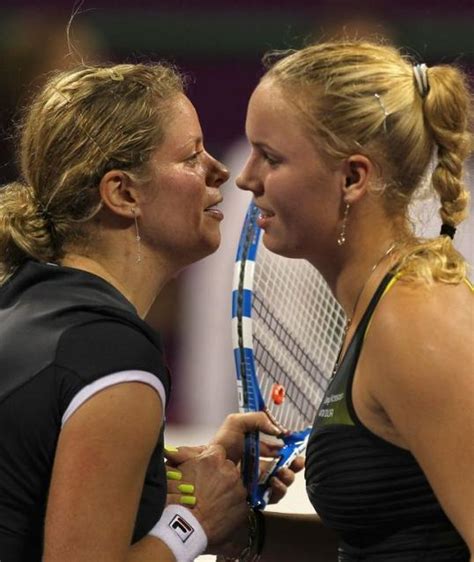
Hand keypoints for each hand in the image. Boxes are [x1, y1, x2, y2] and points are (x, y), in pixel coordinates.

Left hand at [165, 412, 304, 505]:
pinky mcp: (258, 497)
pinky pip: (276, 494)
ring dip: (289, 473)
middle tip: (298, 459)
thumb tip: (277, 429)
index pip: (272, 445)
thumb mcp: (235, 424)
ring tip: (284, 471)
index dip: (283, 443)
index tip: (290, 440)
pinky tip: (274, 482)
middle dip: (293, 460)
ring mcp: (257, 482)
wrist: (209, 483)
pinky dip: (280, 488)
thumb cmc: (219, 450)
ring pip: (283, 478)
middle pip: (282, 463)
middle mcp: (256, 465)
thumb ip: (256, 419)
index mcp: (251, 448)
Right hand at [166, 444, 247, 550]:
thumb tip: (180, 447)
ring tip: (213, 502)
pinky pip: (239, 502)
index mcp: (213, 459)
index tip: (206, 470)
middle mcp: (229, 470)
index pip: (217, 451)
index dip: (211, 461)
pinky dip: (232, 506)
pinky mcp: (244, 505)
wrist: (185, 529)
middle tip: (208, 488)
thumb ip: (182, 454)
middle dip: (220, 475)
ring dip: (227, 491)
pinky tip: (219, 512)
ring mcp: (238, 488)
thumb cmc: (178, 500)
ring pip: (235, 485)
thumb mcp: (176, 470)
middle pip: (228, 467)